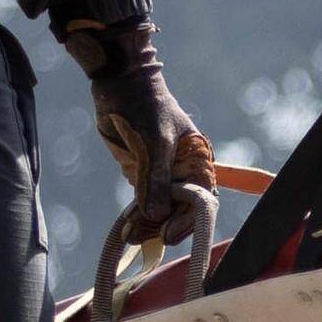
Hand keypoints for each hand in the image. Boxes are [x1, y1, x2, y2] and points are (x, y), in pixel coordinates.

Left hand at [69, 17, 215, 249]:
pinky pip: (142, 199)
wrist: (120, 83)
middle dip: (165, 225)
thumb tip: (157, 216)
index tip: (169, 234)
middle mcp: (183, 170)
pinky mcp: (141, 172)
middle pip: (180, 208)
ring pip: (159, 207)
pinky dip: (136, 213)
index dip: (187, 220)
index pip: (201, 199)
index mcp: (197, 160)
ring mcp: (162, 172)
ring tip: (131, 235)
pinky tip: (128, 226)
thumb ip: (157, 179)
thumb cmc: (146, 107)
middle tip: (146, 239)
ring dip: (147, 223)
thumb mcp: (155, 144)